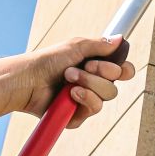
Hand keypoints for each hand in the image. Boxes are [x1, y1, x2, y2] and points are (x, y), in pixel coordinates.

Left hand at [17, 36, 135, 127]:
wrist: (29, 79)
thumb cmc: (49, 60)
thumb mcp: (77, 46)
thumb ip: (100, 45)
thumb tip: (121, 39)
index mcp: (96, 68)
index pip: (122, 72)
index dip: (124, 70)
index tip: (117, 64)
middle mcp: (94, 85)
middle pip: (115, 84)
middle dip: (100, 72)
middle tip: (81, 66)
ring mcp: (86, 101)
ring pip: (107, 96)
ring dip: (89, 83)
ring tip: (68, 78)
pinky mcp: (77, 116)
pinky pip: (94, 109)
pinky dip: (84, 98)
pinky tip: (70, 93)